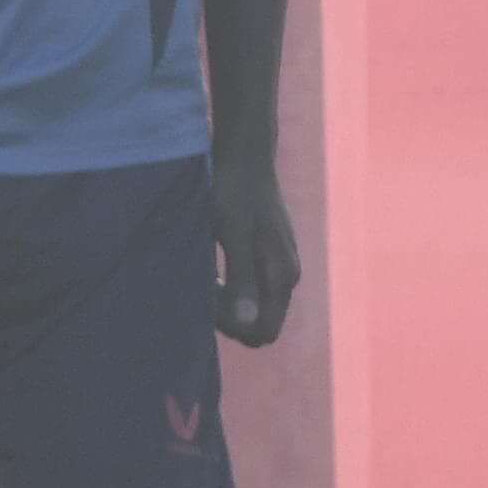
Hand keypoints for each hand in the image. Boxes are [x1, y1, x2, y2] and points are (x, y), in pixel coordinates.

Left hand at [211, 154, 302, 347]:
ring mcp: (279, 267)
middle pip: (259, 325)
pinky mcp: (268, 258)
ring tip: (201, 278)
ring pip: (254, 308)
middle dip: (228, 318)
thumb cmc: (233, 191)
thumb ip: (242, 279)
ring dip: (227, 305)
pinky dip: (230, 291)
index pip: (264, 331)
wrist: (244, 155)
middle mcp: (287, 276)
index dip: (232, 327)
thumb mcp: (233, 234)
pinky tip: (209, 272)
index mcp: (282, 275)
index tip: (206, 300)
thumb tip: (248, 324)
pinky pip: (252, 291)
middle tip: (199, 288)